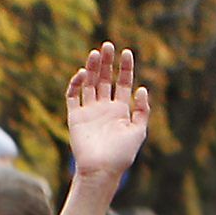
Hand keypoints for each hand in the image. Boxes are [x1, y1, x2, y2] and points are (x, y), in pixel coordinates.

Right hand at [66, 43, 149, 181]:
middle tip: (108, 45)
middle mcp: (105, 108)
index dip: (125, 68)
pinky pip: (73, 95)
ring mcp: (89, 110)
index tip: (126, 52)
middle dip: (107, 63)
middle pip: (105, 79)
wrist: (101, 169)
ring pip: (89, 83)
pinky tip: (82, 74)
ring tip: (96, 53)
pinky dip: (76, 84)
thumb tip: (143, 89)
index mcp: (121, 112)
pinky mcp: (75, 115)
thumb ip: (142, 112)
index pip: (123, 84)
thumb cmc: (122, 154)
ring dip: (92, 68)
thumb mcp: (138, 132)